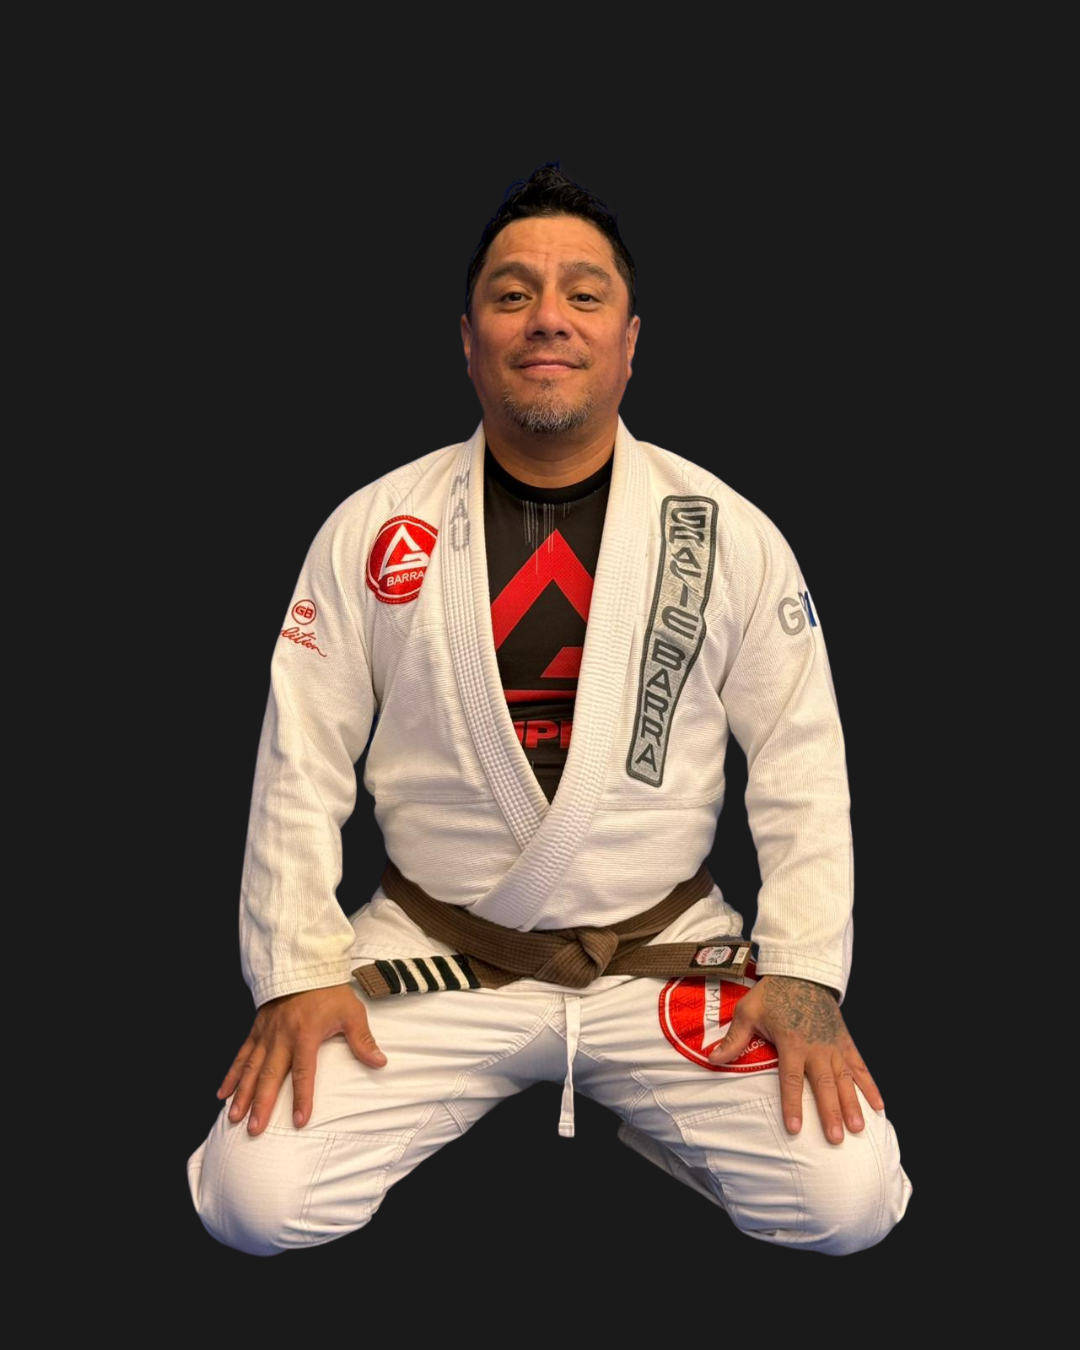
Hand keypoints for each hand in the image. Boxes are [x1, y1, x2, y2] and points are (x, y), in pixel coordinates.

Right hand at [216, 983, 387, 1136]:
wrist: (304, 965)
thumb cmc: (329, 991)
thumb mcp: (351, 1012)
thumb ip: (362, 1040)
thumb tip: (380, 1062)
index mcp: (305, 1034)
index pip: (303, 1072)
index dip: (302, 1097)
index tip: (299, 1121)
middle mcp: (281, 1037)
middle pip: (269, 1076)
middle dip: (261, 1104)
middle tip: (254, 1129)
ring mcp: (266, 1034)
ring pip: (251, 1069)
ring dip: (242, 1094)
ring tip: (234, 1118)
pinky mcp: (256, 1030)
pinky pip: (241, 1055)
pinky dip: (231, 1074)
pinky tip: (222, 1093)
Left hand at [707, 975, 883, 1142]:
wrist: (802, 971)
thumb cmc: (772, 993)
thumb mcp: (748, 1012)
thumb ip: (733, 1039)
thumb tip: (712, 1059)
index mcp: (791, 1042)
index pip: (791, 1079)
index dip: (792, 1104)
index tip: (795, 1129)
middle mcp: (816, 1047)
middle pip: (824, 1085)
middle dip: (830, 1112)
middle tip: (836, 1138)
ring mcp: (834, 1045)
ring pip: (846, 1079)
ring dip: (853, 1104)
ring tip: (858, 1129)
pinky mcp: (845, 1041)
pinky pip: (860, 1066)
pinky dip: (870, 1086)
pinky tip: (879, 1107)